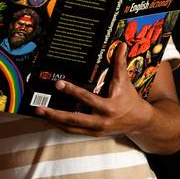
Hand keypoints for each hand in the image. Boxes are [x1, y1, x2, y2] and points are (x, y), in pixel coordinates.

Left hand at [35, 43, 151, 136]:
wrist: (138, 121)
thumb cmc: (129, 98)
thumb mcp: (125, 81)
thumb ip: (120, 63)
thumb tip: (121, 45)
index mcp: (108, 107)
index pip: (87, 99)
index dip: (72, 91)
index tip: (59, 84)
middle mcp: (101, 121)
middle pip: (74, 119)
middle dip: (56, 114)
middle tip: (40, 108)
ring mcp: (96, 130)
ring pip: (72, 128)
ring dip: (55, 121)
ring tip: (41, 113)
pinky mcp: (93, 133)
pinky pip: (74, 131)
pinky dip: (62, 126)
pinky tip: (52, 120)